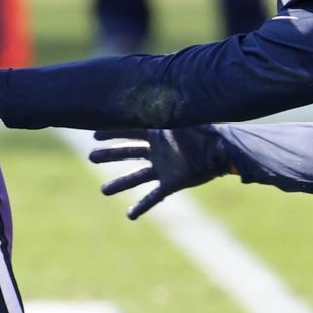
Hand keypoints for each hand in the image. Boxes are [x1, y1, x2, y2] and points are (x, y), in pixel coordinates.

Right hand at [90, 127, 230, 219]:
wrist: (221, 151)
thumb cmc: (205, 132)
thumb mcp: (187, 120)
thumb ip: (172, 113)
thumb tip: (156, 97)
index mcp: (157, 133)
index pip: (129, 132)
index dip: (112, 133)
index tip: (94, 134)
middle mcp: (156, 151)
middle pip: (127, 153)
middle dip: (109, 155)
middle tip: (92, 157)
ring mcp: (162, 168)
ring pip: (135, 177)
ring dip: (120, 184)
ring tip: (104, 190)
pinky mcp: (170, 183)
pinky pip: (153, 197)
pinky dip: (142, 206)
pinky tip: (130, 215)